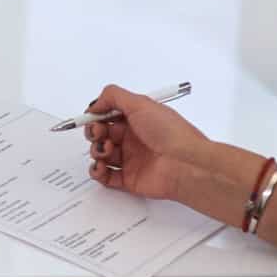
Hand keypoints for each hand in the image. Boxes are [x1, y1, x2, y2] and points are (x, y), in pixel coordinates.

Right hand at [84, 84, 211, 202]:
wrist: (186, 164)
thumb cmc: (171, 133)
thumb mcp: (141, 103)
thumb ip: (113, 97)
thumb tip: (95, 104)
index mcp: (138, 120)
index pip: (109, 115)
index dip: (96, 116)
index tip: (90, 117)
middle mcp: (134, 139)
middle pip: (102, 134)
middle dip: (94, 132)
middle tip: (99, 133)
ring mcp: (131, 159)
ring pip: (101, 154)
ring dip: (97, 150)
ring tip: (107, 149)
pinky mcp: (129, 179)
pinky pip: (105, 176)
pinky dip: (97, 172)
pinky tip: (101, 166)